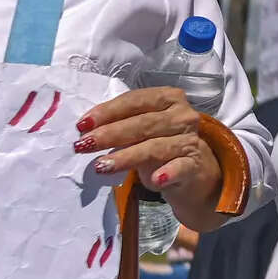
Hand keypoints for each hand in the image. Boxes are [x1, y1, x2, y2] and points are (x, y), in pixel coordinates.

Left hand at [74, 87, 222, 211]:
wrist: (192, 171)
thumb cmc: (160, 143)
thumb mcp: (142, 129)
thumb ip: (121, 124)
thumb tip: (85, 131)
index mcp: (168, 98)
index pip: (136, 100)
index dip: (108, 111)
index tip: (83, 125)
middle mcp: (182, 115)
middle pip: (143, 123)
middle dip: (110, 134)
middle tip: (85, 145)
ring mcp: (190, 140)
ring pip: (155, 147)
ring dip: (126, 157)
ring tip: (101, 166)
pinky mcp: (194, 165)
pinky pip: (180, 168)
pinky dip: (167, 173)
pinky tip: (155, 180)